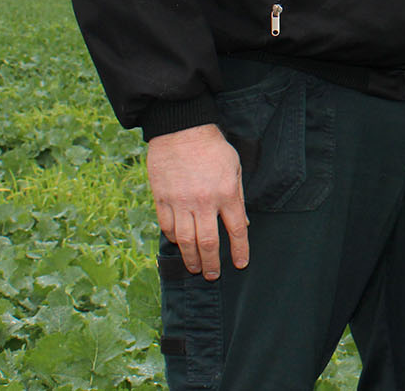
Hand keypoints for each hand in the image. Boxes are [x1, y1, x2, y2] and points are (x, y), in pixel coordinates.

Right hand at [146, 123, 249, 279]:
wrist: (182, 129)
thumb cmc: (212, 147)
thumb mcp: (235, 168)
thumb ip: (238, 197)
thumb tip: (242, 224)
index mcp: (226, 193)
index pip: (237, 230)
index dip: (240, 250)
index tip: (241, 263)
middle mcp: (204, 202)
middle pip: (209, 242)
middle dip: (212, 263)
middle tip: (212, 275)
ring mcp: (181, 202)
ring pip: (186, 240)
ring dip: (191, 258)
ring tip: (195, 268)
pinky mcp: (162, 198)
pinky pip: (167, 226)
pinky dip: (173, 239)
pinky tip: (178, 244)